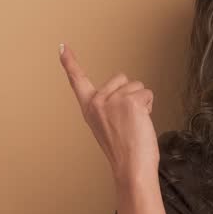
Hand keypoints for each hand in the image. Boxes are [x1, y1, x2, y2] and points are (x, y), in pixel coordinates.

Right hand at [59, 43, 159, 181]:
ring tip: (134, 123)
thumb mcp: (107, 125)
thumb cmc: (123, 150)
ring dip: (141, 102)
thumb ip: (109, 107)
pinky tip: (141, 121)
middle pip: (122, 78)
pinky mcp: (130, 101)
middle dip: (130, 94)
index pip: (77, 80)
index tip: (63, 47)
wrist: (130, 167)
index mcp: (89, 107)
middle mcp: (97, 101)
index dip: (70, 62)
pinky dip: (149, 106)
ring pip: (137, 86)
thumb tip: (126, 98)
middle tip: (127, 120)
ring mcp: (112, 99)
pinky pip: (147, 93)